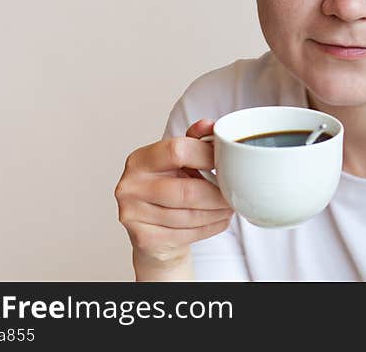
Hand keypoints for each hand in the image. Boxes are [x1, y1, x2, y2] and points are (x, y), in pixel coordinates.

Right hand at [115, 119, 232, 272]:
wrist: (154, 230)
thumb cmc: (171, 187)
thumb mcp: (180, 160)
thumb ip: (195, 140)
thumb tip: (211, 125)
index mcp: (140, 159)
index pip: (176, 150)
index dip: (207, 155)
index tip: (226, 161)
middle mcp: (130, 186)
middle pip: (186, 190)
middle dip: (217, 194)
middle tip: (235, 193)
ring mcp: (133, 214)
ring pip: (189, 215)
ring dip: (217, 212)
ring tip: (230, 206)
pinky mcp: (144, 239)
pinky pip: (187, 234)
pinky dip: (210, 228)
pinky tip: (219, 220)